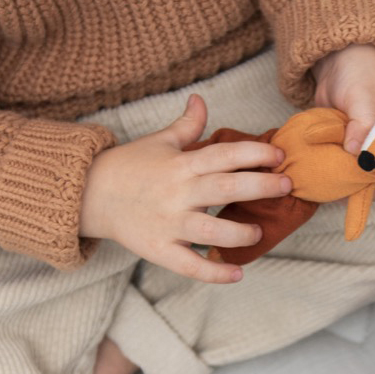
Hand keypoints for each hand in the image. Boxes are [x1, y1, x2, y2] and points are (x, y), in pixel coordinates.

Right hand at [80, 94, 290, 281]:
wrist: (88, 194)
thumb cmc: (129, 167)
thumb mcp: (158, 142)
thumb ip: (186, 126)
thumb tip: (200, 100)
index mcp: (180, 165)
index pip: (223, 154)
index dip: (253, 153)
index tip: (279, 155)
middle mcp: (177, 194)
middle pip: (224, 188)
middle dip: (259, 186)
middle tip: (286, 186)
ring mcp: (168, 224)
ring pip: (209, 231)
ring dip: (238, 233)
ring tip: (257, 231)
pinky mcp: (159, 250)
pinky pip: (189, 266)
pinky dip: (213, 272)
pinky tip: (237, 273)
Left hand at [312, 44, 374, 199]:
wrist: (337, 62)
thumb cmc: (361, 73)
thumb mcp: (363, 95)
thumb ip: (362, 123)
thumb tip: (355, 152)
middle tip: (353, 192)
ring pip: (373, 176)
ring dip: (358, 185)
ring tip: (339, 190)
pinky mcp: (358, 149)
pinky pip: (355, 169)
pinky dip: (345, 177)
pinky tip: (332, 183)